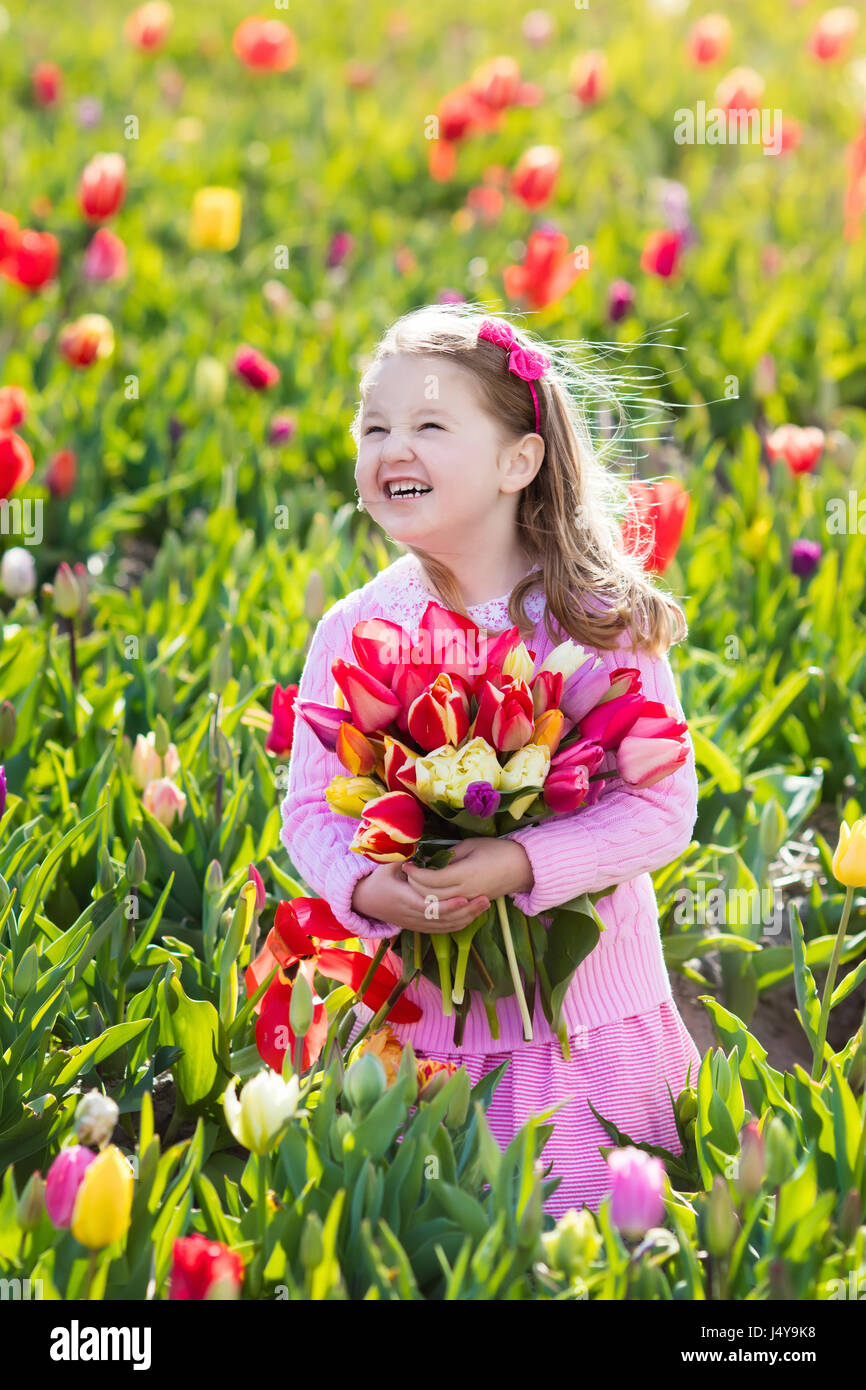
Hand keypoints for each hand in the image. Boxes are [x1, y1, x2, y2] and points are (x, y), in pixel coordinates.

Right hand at [351, 861, 490, 934]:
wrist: (364, 901)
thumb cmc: (377, 879)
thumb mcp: (387, 865)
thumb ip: (405, 857)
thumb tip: (419, 843)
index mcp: (403, 898)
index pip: (429, 907)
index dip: (447, 905)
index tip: (465, 897)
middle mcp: (411, 915)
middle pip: (442, 919)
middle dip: (465, 911)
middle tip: (485, 899)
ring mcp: (416, 924)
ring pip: (444, 926)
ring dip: (466, 918)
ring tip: (484, 905)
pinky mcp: (419, 927)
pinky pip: (442, 930)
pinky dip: (458, 924)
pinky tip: (474, 915)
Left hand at [402, 838, 533, 906]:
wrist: (521, 867)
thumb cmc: (496, 850)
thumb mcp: (470, 845)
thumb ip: (448, 855)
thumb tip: (428, 861)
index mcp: (464, 874)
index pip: (431, 879)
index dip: (416, 873)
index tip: (408, 864)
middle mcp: (465, 891)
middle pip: (431, 895)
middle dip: (415, 885)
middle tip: (408, 872)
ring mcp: (469, 901)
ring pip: (438, 905)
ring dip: (423, 895)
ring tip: (415, 882)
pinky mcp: (472, 905)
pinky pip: (448, 908)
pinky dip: (435, 902)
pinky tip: (429, 892)